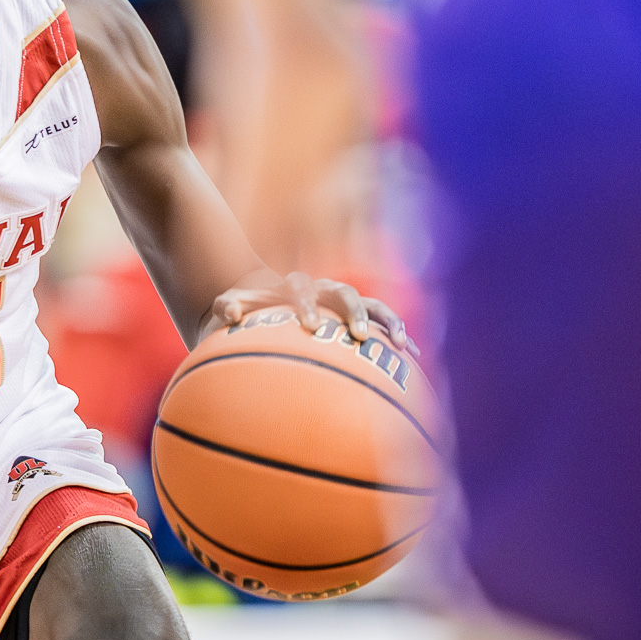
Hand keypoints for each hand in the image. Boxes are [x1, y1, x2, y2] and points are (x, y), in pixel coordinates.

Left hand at [204, 271, 416, 356]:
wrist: (264, 298)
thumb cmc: (247, 307)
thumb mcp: (230, 304)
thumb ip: (227, 305)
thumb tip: (230, 312)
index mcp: (292, 285)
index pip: (301, 288)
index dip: (307, 304)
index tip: (311, 327)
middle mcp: (323, 288)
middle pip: (343, 292)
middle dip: (354, 312)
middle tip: (359, 336)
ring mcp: (343, 300)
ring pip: (371, 302)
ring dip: (386, 321)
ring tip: (401, 344)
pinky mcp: (357, 315)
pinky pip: (383, 320)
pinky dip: (397, 333)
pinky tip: (413, 354)